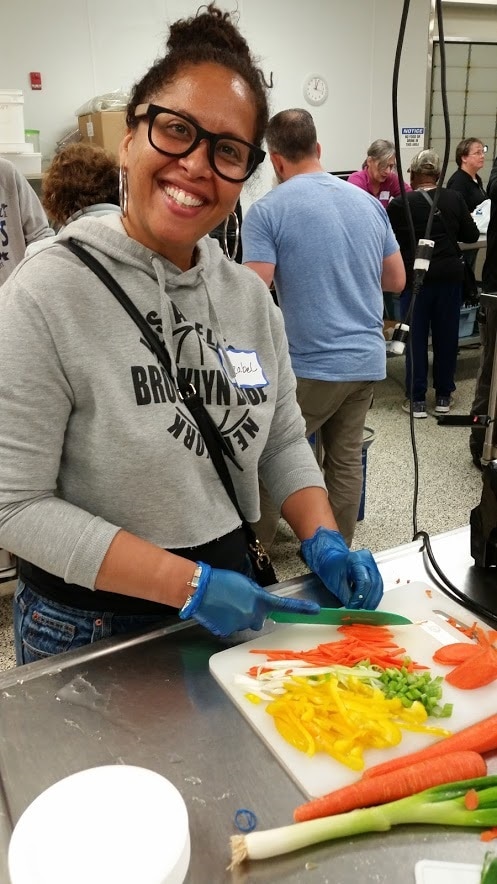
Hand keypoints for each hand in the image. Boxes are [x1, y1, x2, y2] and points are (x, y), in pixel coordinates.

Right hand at [179, 562, 319, 636]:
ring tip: (224, 604)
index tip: (316, 610)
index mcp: (259, 600)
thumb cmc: (221, 581)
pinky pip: (230, 628)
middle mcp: (252, 615)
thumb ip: (255, 596)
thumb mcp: (244, 584)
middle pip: (258, 619)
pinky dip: (226, 622)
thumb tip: (256, 605)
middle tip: (238, 602)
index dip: (300, 608)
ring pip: (243, 624)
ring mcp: (239, 625)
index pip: (284, 605)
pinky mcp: (226, 632)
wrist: (199, 589)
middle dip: (252, 614)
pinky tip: (217, 612)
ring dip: (238, 617)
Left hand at [300, 527, 382, 609]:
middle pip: (374, 584)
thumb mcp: (335, 584)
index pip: (364, 581)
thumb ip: (347, 597)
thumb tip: (355, 610)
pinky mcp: (375, 570)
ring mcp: (373, 564)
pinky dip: (373, 596)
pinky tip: (368, 604)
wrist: (331, 559)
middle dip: (369, 601)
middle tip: (362, 612)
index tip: (354, 607)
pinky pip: (378, 585)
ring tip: (365, 611)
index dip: (360, 597)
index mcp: (356, 559)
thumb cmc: (331, 569)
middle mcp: (367, 560)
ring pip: (379, 586)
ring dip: (373, 600)